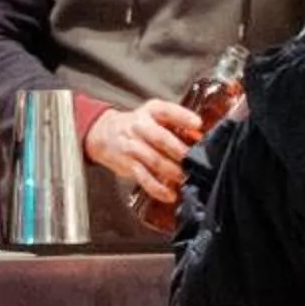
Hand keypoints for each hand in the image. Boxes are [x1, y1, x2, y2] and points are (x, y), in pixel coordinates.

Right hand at [86, 99, 206, 206]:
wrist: (105, 134)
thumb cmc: (138, 126)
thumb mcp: (156, 116)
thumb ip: (178, 124)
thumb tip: (199, 136)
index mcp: (151, 111)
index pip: (167, 111)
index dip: (183, 117)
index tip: (198, 124)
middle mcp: (140, 127)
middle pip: (161, 138)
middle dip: (179, 151)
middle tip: (193, 160)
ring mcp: (133, 146)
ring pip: (154, 160)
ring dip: (172, 171)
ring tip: (184, 178)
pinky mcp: (128, 164)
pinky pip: (144, 178)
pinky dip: (158, 188)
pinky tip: (169, 194)